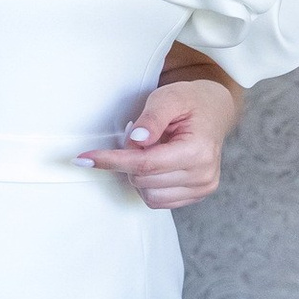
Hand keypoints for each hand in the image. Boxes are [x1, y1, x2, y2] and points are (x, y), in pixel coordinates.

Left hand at [78, 79, 238, 208]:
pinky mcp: (197, 195)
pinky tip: (154, 164)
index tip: (85, 158)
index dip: (112, 160)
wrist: (213, 111)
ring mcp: (202, 187)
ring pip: (149, 195)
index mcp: (198, 150)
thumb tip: (136, 140)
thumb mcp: (168, 97)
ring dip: (137, 174)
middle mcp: (203, 174)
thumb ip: (152, 118)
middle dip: (128, 160)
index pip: (145, 164)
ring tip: (150, 149)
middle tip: (137, 137)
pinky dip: (148, 184)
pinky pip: (159, 201)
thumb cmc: (189, 101)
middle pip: (143, 180)